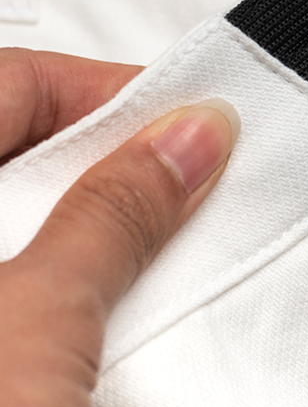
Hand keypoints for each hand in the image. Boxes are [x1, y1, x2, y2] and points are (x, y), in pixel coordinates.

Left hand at [0, 49, 237, 406]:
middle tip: (182, 179)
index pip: (16, 83)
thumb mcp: (38, 323)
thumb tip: (190, 139)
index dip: (110, 93)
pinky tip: (94, 300)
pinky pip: (7, 269)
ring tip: (146, 248)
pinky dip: (55, 269)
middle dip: (107, 160)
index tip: (190, 119)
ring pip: (12, 209)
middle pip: (14, 144)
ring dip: (85, 219)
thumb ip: (118, 213)